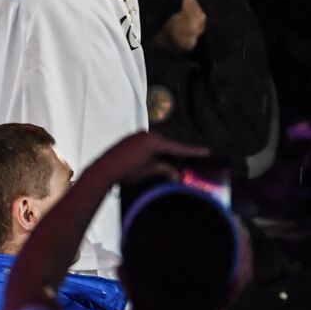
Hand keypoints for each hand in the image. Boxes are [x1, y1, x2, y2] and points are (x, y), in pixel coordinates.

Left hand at [88, 131, 207, 184]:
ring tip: (164, 167)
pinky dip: (151, 154)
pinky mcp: (130, 140)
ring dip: (161, 156)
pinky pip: (146, 146)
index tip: (206, 151)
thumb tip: (175, 174)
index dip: (192, 151)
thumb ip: (165, 170)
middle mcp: (147, 135)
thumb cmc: (126, 170)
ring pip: (156, 146)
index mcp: (155, 141)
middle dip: (175, 156)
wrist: (104, 169)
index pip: (178, 147)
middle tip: (185, 163)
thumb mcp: (149, 172)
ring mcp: (137, 136)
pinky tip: (149, 163)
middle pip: (167, 146)